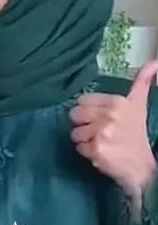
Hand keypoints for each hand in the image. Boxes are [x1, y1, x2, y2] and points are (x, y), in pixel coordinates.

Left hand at [70, 59, 157, 195]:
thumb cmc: (136, 132)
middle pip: (74, 115)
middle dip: (83, 124)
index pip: (82, 100)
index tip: (99, 117)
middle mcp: (110, 115)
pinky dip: (86, 152)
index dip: (87, 111)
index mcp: (118, 102)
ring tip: (101, 142)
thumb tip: (155, 60)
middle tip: (99, 131)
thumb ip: (142, 81)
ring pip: (74, 132)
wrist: (140, 164)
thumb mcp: (138, 104)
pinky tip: (100, 152)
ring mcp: (102, 133)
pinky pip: (78, 147)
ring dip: (84, 139)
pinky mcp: (96, 149)